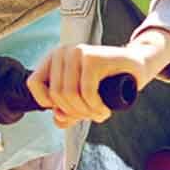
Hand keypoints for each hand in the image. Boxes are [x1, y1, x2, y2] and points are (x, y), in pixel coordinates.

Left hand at [26, 29, 169, 128]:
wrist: (136, 67)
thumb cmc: (107, 83)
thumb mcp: (82, 98)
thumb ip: (66, 111)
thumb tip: (58, 117)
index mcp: (54, 58)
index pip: (33, 84)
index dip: (49, 104)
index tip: (68, 109)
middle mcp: (63, 51)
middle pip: (56, 95)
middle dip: (75, 113)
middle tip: (92, 114)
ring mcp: (77, 52)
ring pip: (70, 95)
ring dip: (87, 113)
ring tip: (99, 113)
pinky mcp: (93, 58)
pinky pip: (87, 92)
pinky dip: (96, 108)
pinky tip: (105, 110)